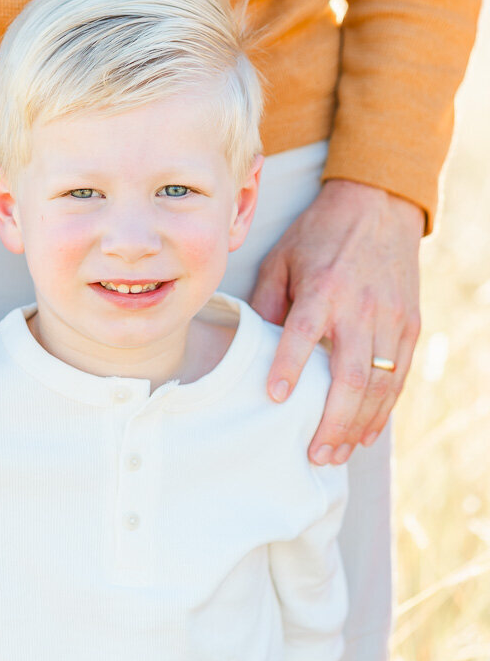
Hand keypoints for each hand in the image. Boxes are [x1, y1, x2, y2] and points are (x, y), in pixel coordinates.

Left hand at [249, 179, 423, 464]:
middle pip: (350, 374)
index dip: (290, 366)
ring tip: (335, 453)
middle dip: (332, 420)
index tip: (275, 398)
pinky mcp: (409, 325)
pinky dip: (383, 410)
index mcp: (323, 287)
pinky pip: (398, 377)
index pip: (304, 332)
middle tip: (314, 453)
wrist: (377, 206)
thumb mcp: (281, 258)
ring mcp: (391, 318)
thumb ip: (267, 303)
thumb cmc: (319, 236)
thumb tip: (252, 348)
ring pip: (379, 385)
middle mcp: (361, 306)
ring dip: (357, 425)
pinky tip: (364, 433)